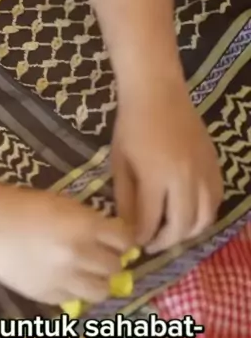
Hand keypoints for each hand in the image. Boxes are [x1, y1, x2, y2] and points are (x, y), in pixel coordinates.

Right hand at [0, 183, 132, 304]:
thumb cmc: (25, 205)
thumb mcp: (65, 204)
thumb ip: (91, 222)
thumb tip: (112, 240)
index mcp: (86, 227)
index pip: (125, 241)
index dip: (123, 241)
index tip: (117, 242)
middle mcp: (79, 255)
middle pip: (115, 267)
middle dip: (110, 261)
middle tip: (100, 257)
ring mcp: (63, 278)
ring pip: (101, 291)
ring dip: (97, 281)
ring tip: (86, 274)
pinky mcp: (46, 294)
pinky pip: (73, 299)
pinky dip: (72, 291)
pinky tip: (62, 279)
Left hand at [111, 78, 222, 253]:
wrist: (158, 93)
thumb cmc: (131, 125)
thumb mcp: (120, 163)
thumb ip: (125, 198)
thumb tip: (131, 227)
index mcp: (156, 177)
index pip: (151, 221)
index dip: (143, 237)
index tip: (135, 244)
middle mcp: (185, 178)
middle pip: (182, 225)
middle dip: (166, 241)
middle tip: (152, 244)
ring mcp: (204, 172)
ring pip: (205, 217)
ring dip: (188, 232)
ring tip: (172, 232)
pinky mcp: (215, 164)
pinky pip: (216, 200)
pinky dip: (204, 214)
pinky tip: (189, 213)